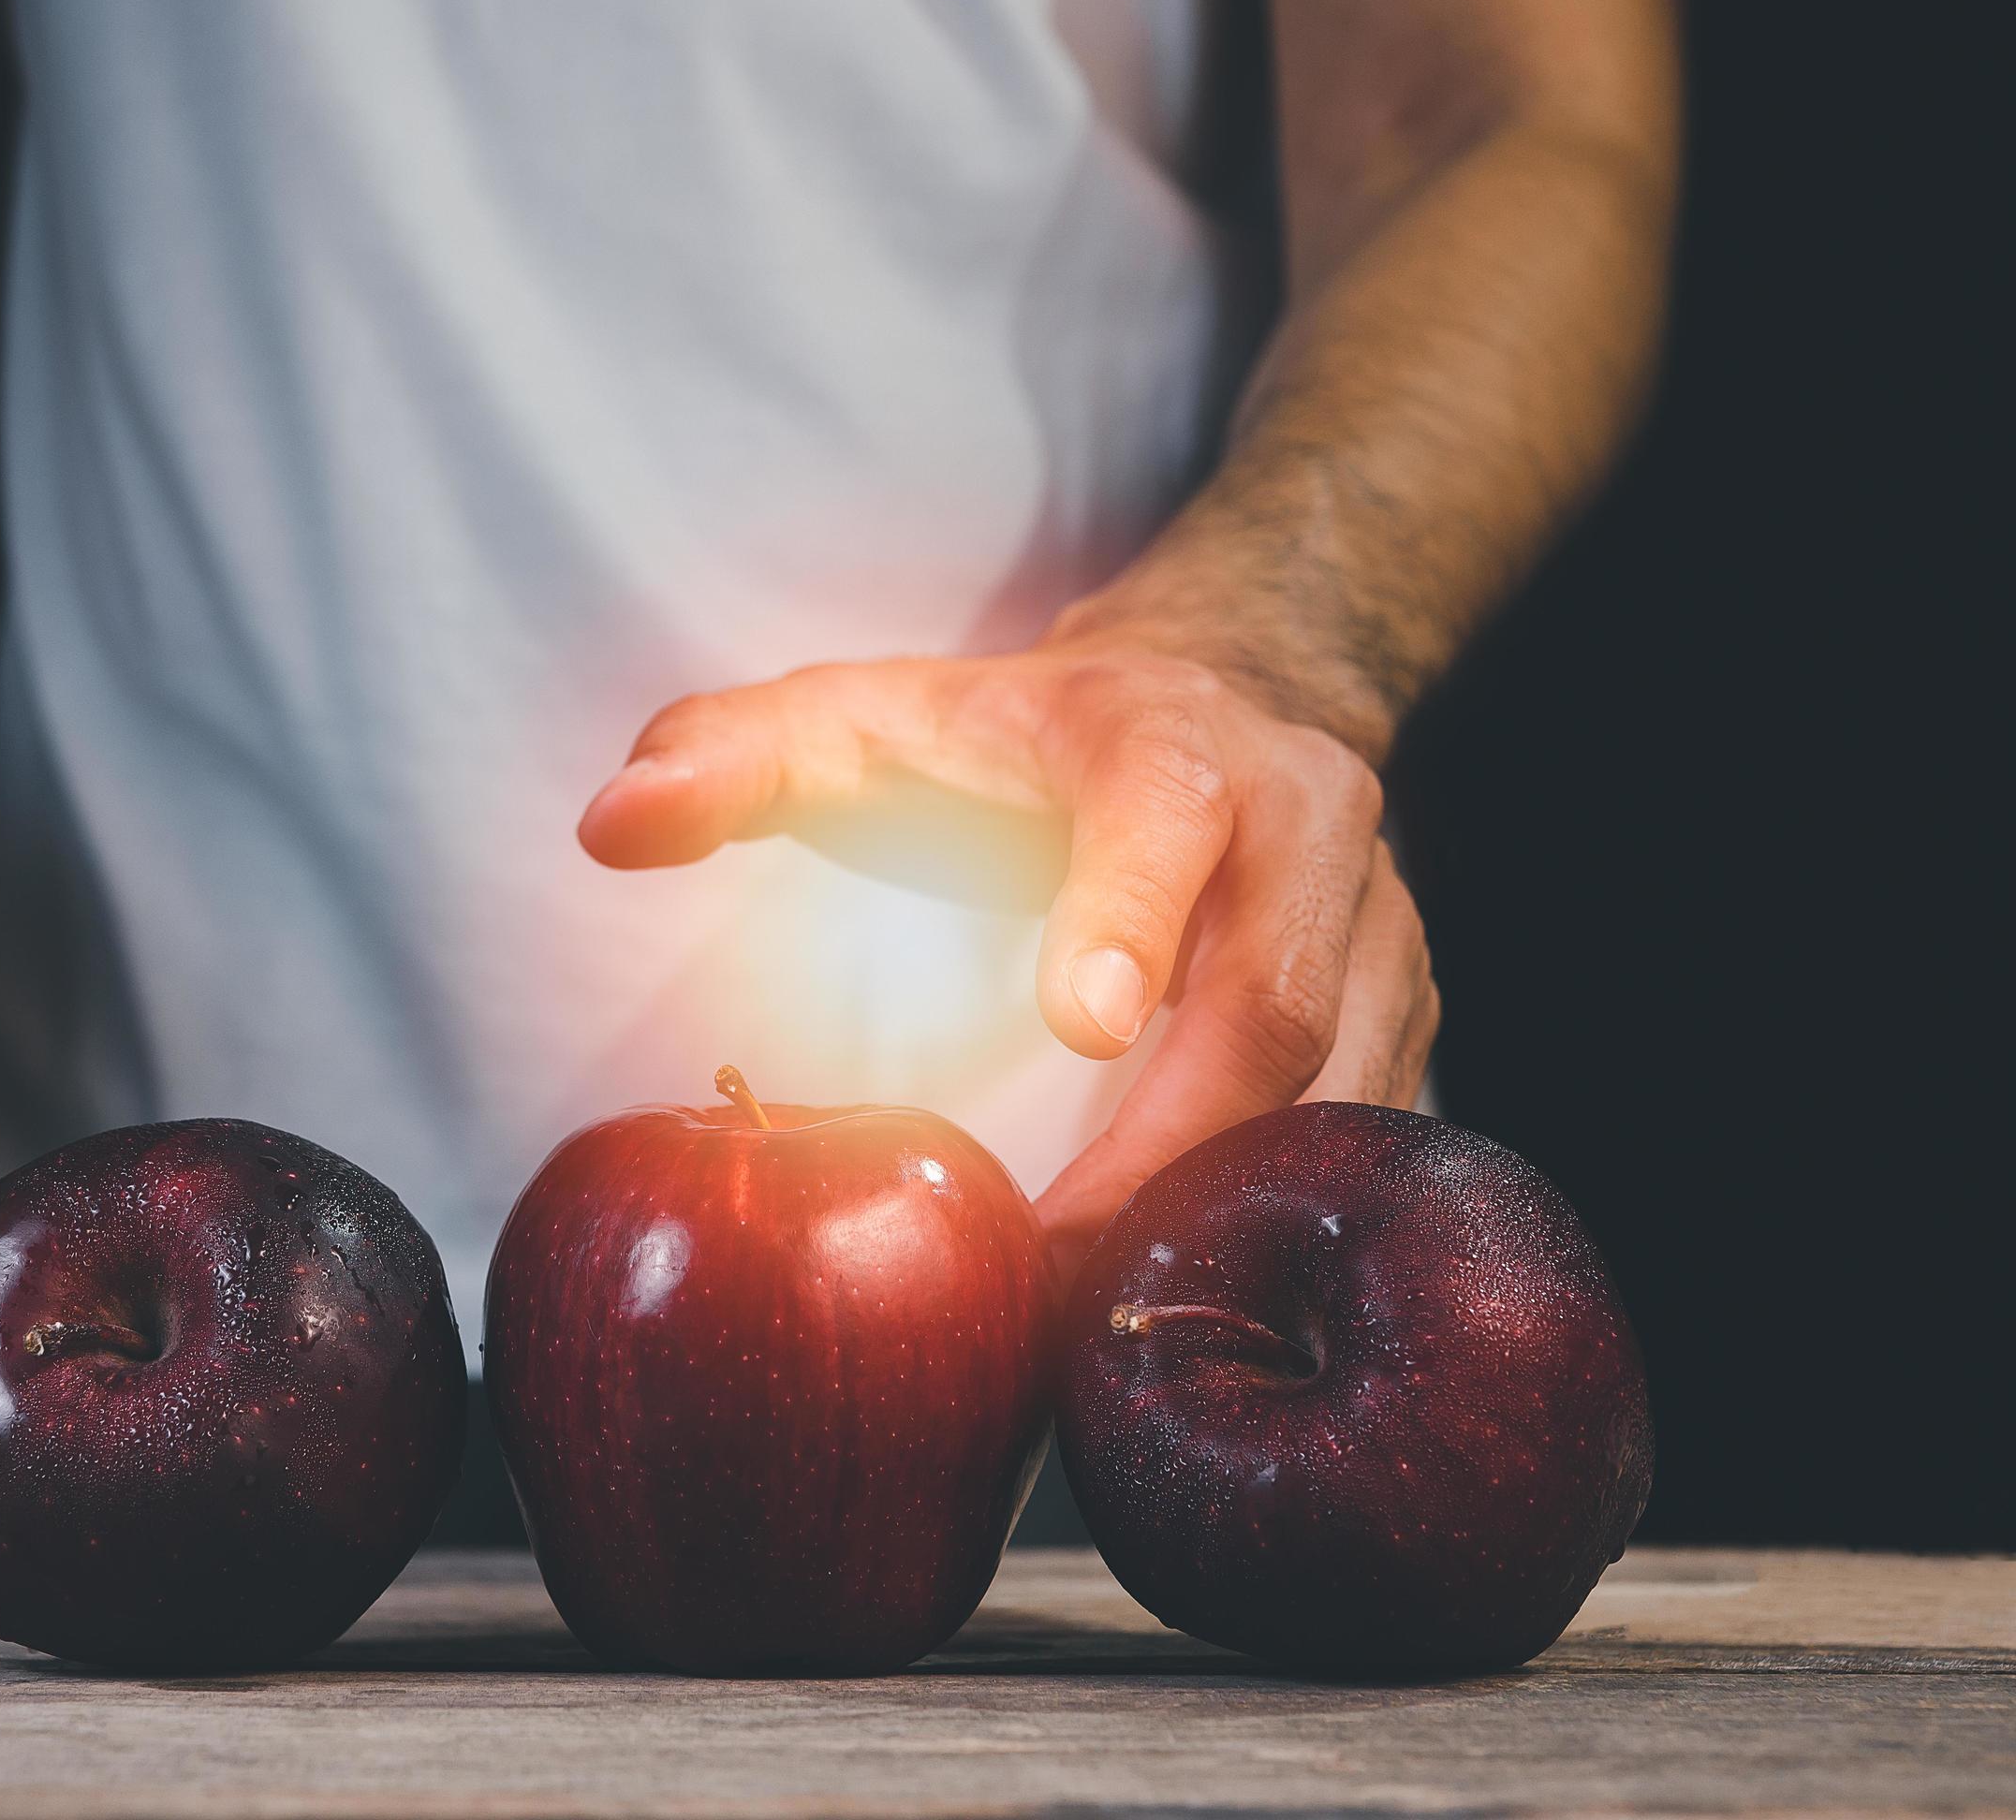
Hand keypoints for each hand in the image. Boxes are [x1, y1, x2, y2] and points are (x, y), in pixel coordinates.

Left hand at [578, 629, 1438, 1270]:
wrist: (1222, 696)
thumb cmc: (1012, 735)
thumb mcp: (865, 714)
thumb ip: (731, 752)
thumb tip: (610, 824)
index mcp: (1168, 743)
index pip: (1165, 815)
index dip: (1129, 916)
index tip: (1080, 1025)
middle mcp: (1304, 827)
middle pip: (1277, 999)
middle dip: (1172, 1146)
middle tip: (1049, 1265)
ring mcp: (1379, 927)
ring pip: (1346, 1093)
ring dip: (1230, 1214)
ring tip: (1102, 1322)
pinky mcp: (1408, 1009)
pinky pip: (1367, 1139)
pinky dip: (1279, 1228)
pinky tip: (1183, 1307)